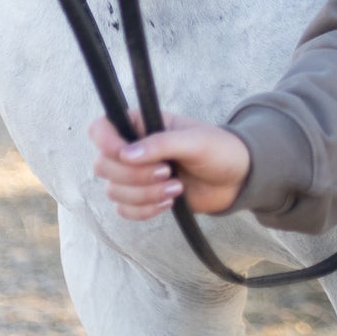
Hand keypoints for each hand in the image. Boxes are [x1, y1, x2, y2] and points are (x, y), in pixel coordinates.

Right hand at [88, 112, 251, 218]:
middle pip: (103, 166)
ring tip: (176, 188)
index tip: (127, 154)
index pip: (100, 129)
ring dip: (144, 195)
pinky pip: (125, 211)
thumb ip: (161, 143)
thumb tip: (126, 154)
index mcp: (140, 124)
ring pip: (113, 191)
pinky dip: (144, 210)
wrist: (236, 178)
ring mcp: (136, 175)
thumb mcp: (195, 140)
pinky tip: (168, 203)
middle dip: (135, 175)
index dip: (106, 143)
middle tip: (168, 172)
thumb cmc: (218, 149)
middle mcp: (132, 149)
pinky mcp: (143, 198)